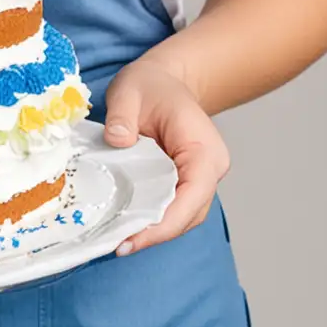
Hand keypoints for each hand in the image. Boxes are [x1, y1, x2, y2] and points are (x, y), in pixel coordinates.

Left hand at [101, 56, 229, 256]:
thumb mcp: (130, 90)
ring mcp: (199, 178)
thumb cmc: (151, 84)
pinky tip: (125, 224)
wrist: (165, 80)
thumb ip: (123, 115)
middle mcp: (209, 170)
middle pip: (189, 214)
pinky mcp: (184, 182)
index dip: (165, 222)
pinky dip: (151, 218)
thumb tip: (117, 140)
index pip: (193, 195)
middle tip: (119, 245)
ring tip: (119, 241)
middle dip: (156, 233)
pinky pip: (171, 206)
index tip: (134, 237)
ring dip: (153, 230)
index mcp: (204, 150)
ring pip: (182, 216)